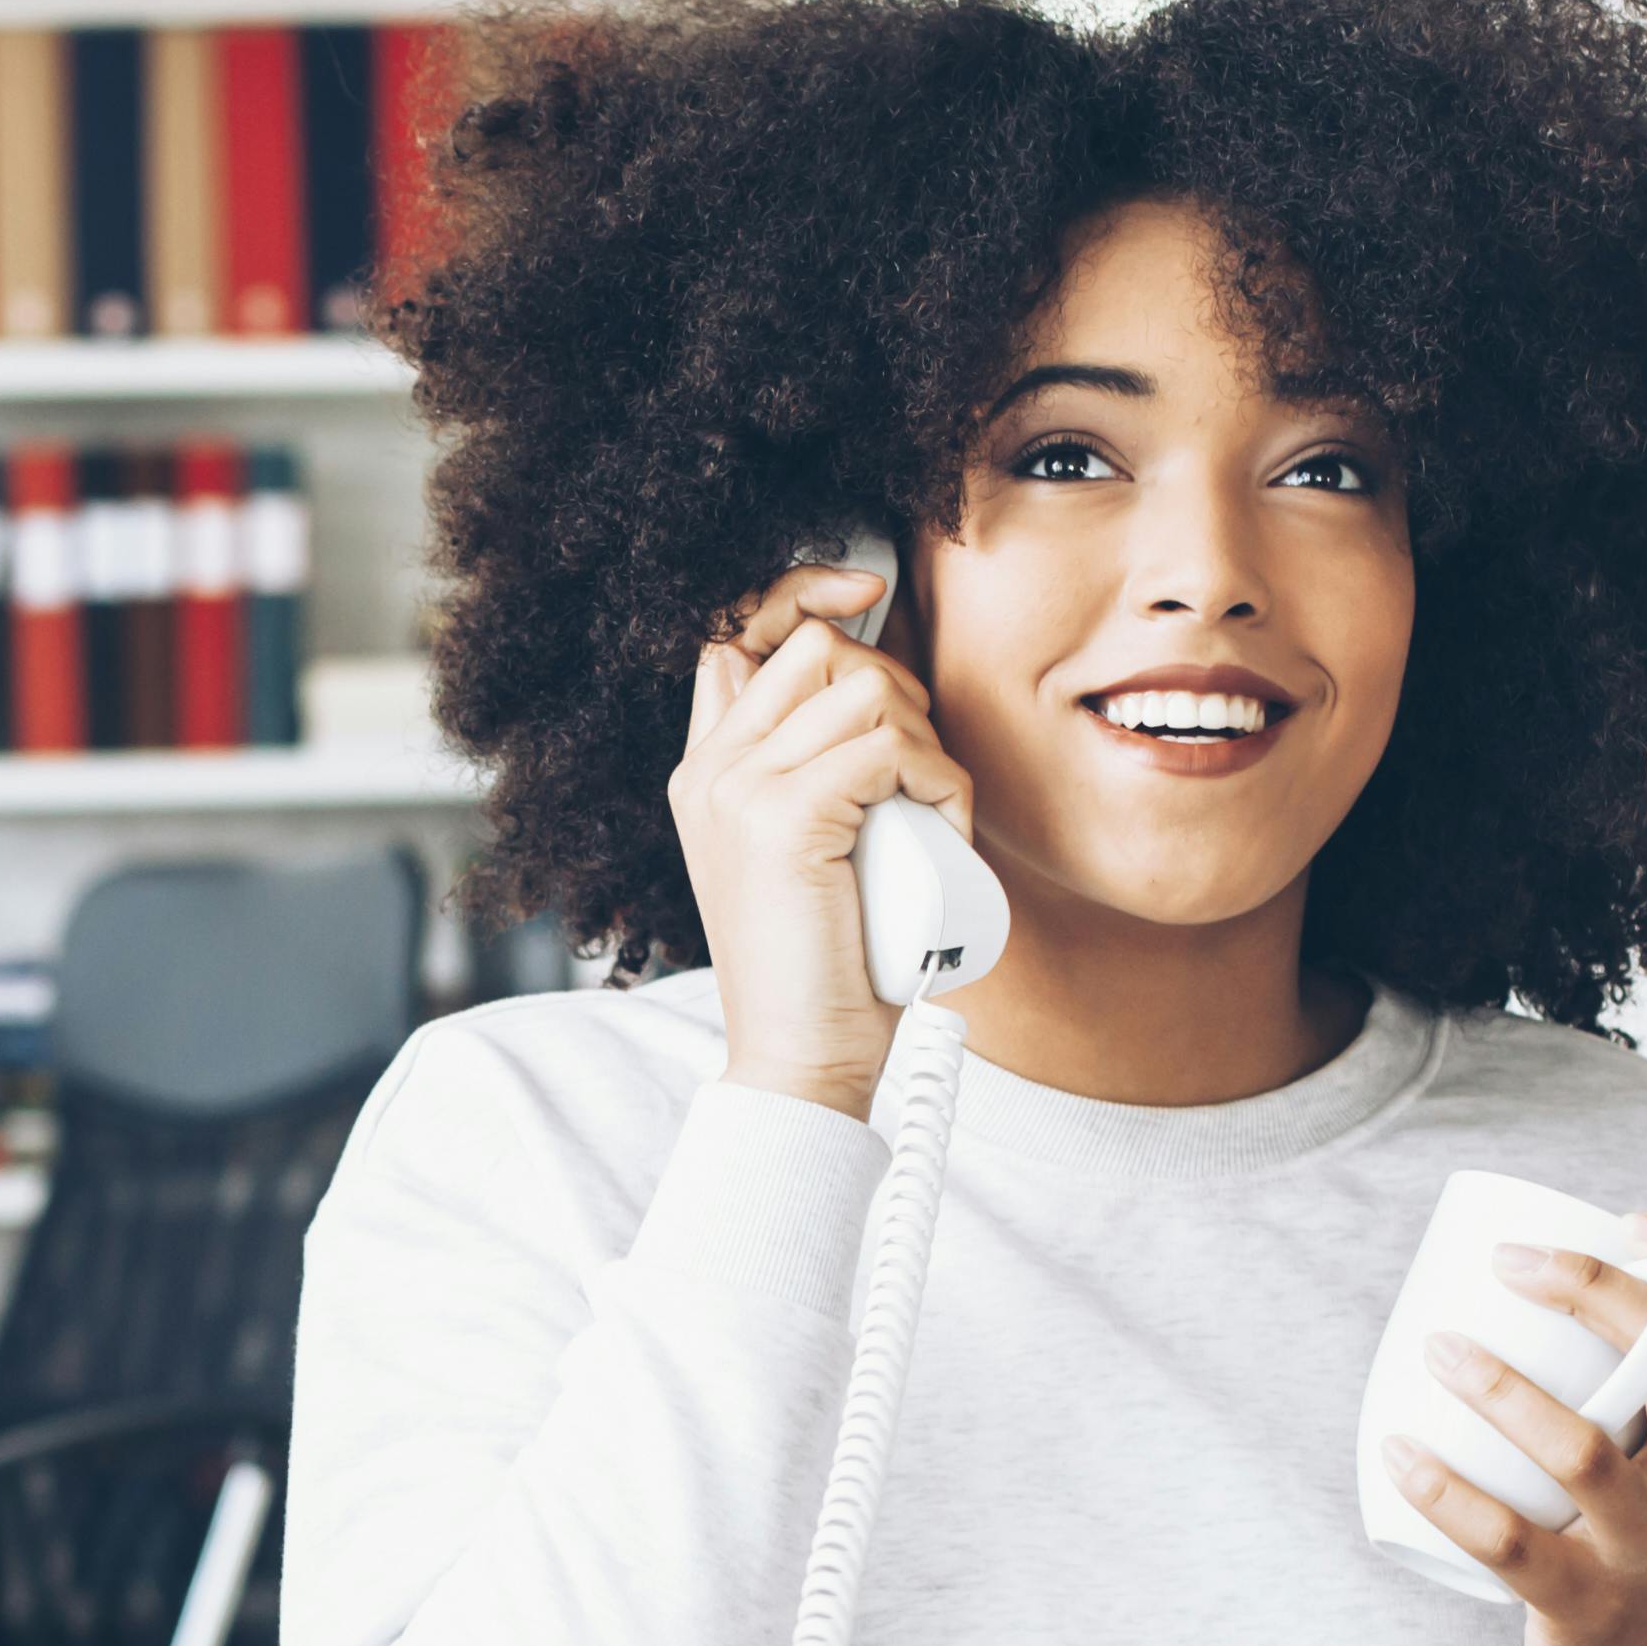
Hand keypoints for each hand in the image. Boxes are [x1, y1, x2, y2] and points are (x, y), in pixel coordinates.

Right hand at [673, 565, 974, 1124]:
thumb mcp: (814, 852)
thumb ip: (820, 777)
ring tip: (928, 817)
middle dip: (893, 687)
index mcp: (706, 773)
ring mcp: (736, 790)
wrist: (801, 1060)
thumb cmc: (831, 967)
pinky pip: (888, 748)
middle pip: (816, 645)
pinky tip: (940, 831)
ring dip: (927, 745)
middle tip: (916, 770)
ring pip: (862, 689)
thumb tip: (882, 689)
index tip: (867, 585)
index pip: (738, 631)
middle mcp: (709, 771)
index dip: (803, 591)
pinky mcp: (780, 818)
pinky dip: (940, 783)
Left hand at [1374, 1220, 1646, 1645]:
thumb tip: (1514, 1290)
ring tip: (1435, 1346)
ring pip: (1584, 1446)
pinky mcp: (1591, 1612)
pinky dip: (1444, 1490)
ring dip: (1498, 1385)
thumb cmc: (1632, 1566)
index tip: (1633, 1221)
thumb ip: (1633, 1404)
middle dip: (1590, 1285)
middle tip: (1504, 1262)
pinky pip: (1508, 1541)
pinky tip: (1398, 1451)